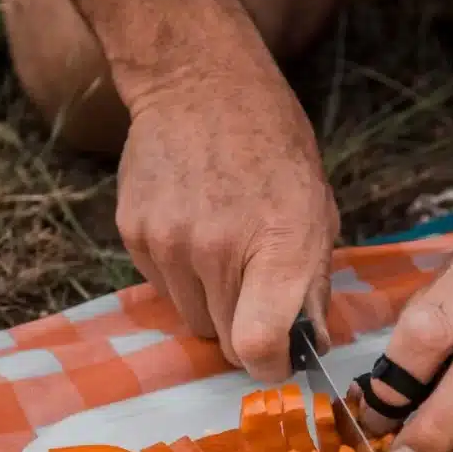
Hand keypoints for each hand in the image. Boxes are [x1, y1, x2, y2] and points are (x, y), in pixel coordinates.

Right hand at [116, 76, 339, 381]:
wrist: (201, 85)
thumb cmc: (275, 149)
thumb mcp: (318, 212)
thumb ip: (312, 284)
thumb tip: (309, 346)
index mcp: (279, 247)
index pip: (260, 345)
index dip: (271, 366)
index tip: (279, 360)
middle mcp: (218, 251)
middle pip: (225, 341)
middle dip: (246, 330)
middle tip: (258, 294)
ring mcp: (168, 243)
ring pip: (191, 319)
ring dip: (212, 305)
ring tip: (225, 255)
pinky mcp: (134, 233)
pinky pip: (162, 288)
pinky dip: (182, 277)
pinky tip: (195, 232)